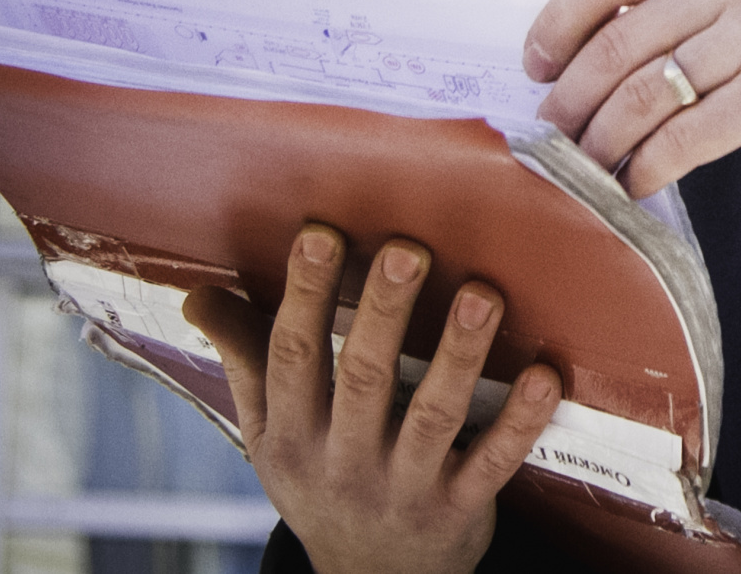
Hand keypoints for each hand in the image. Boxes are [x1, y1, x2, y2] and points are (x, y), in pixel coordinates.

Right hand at [183, 227, 562, 573]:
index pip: (294, 356)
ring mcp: (406, 487)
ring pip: (434, 416)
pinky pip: (494, 462)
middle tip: (408, 249)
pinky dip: (520, 421)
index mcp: (292, 435)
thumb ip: (245, 361)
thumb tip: (197, 295)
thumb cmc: (320, 480)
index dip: (306, 294)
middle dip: (386, 312)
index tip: (322, 232)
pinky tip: (544, 376)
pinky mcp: (460, 508)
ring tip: (482, 294)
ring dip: (460, 353)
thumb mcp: (268, 434)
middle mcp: (345, 461)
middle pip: (364, 378)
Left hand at [525, 0, 740, 220]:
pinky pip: (682, 138)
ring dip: (601, 139)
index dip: (559, 21)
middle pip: (620, 39)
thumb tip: (566, 50)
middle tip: (551, 132)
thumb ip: (676, 3)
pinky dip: (646, 168)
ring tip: (586, 165)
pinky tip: (635, 184)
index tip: (535, 64)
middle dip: (573, 96)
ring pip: (644, 93)